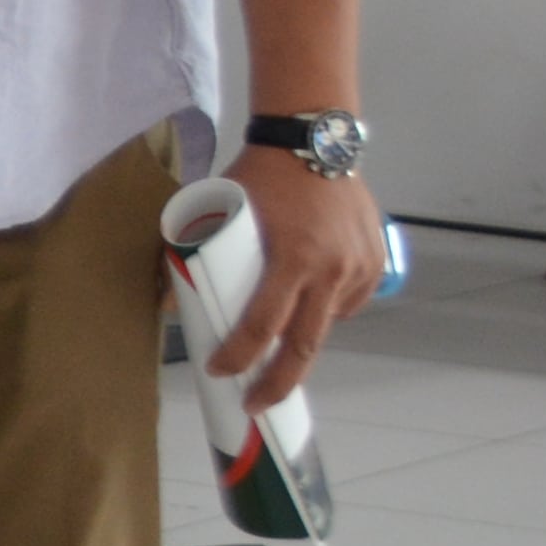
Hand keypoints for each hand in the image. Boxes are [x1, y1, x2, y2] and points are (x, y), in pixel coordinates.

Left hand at [218, 144, 384, 407]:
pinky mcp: (375, 262)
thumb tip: (169, 297)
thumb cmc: (261, 173)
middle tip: (256, 405)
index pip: (263, 324)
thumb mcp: (220, 207)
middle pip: (306, 346)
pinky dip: (327, 310)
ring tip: (278, 342)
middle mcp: (332, 269)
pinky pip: (350, 302)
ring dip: (302, 338)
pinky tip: (309, 304)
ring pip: (329, 324)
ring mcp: (359, 267)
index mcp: (294, 258)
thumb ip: (195, 249)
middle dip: (279, 382)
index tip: (222, 373)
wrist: (313, 140)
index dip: (241, 355)